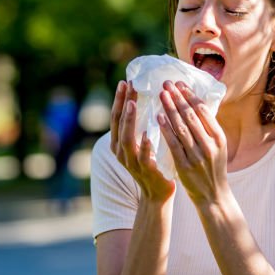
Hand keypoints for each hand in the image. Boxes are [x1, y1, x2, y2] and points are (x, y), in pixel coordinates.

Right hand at [110, 80, 174, 203]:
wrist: (157, 193)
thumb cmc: (152, 163)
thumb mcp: (142, 143)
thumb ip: (140, 126)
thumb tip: (146, 99)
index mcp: (118, 143)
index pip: (116, 117)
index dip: (120, 99)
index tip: (125, 81)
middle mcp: (121, 151)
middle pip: (119, 123)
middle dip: (123, 103)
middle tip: (129, 85)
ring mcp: (131, 162)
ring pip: (127, 138)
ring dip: (129, 120)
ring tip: (133, 103)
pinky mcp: (145, 171)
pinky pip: (143, 157)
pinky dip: (145, 145)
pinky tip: (148, 133)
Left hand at [158, 80, 229, 208]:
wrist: (213, 196)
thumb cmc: (213, 168)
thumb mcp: (218, 146)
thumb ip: (208, 128)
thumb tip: (196, 104)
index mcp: (219, 137)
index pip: (204, 111)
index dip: (191, 95)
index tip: (180, 83)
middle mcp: (210, 145)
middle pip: (192, 116)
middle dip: (178, 98)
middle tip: (167, 84)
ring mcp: (197, 156)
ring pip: (182, 127)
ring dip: (170, 109)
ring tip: (162, 95)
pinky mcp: (185, 166)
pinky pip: (173, 144)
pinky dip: (166, 129)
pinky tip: (158, 117)